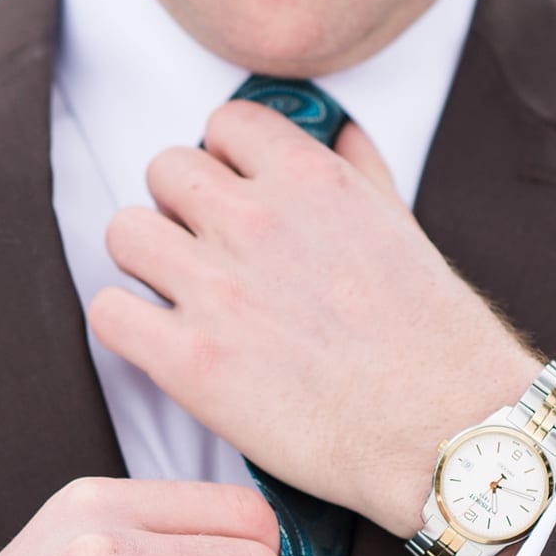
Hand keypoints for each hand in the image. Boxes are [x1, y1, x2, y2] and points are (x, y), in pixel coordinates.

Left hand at [88, 97, 542, 539]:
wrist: (446, 431)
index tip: (236, 195)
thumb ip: (362, 172)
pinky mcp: (189, 361)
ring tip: (180, 294)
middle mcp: (255, 221)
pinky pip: (109, 312)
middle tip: (205, 251)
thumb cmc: (436, 338)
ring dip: (145, 260)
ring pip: (124, 232)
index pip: (224, 124)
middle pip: (163, 170)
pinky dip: (126, 323)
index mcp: (310, 179)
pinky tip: (161, 341)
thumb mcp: (405, 227)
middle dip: (180, 207)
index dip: (225, 160)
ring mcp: (217, 290)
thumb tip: (339, 132)